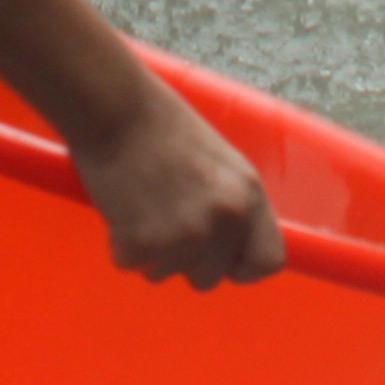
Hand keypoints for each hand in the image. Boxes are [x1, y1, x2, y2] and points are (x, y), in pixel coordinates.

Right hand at [72, 80, 282, 288]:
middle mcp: (225, 217)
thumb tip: (230, 249)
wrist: (116, 106)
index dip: (242, 267)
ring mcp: (185, 233)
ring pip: (164, 273)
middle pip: (209, 278)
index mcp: (248, 194)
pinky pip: (130, 263)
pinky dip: (120, 244)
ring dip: (149, 251)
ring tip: (140, 204)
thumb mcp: (220, 164)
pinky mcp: (144, 242)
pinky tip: (120, 207)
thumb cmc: (162, 128)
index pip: (268, 260)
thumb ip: (232, 207)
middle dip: (184, 260)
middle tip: (162, 220)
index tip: (222, 262)